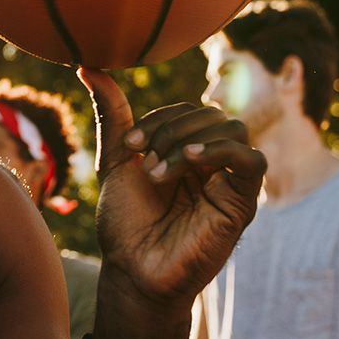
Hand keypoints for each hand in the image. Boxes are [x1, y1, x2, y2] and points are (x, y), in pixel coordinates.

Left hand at [79, 67, 265, 306]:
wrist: (132, 271)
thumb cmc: (125, 222)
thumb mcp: (115, 161)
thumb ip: (112, 116)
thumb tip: (87, 66)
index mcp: (186, 150)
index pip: (186, 110)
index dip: (159, 118)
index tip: (129, 145)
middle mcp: (212, 161)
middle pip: (210, 113)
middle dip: (171, 128)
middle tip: (142, 158)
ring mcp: (229, 180)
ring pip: (231, 128)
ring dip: (189, 140)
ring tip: (158, 171)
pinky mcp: (243, 202)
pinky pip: (252, 160)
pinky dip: (222, 150)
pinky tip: (192, 160)